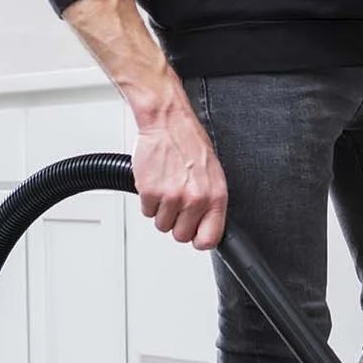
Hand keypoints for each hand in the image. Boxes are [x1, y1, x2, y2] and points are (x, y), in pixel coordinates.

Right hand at [132, 108, 226, 249]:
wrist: (168, 122)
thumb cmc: (190, 144)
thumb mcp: (213, 174)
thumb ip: (211, 202)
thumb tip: (208, 225)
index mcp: (215, 196)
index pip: (210, 238)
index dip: (199, 240)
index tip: (195, 235)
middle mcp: (196, 199)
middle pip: (182, 236)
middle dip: (177, 223)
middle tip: (176, 203)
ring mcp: (172, 197)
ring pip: (162, 225)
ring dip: (161, 211)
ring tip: (167, 189)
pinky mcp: (151, 192)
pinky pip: (147, 212)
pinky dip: (148, 201)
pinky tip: (156, 183)